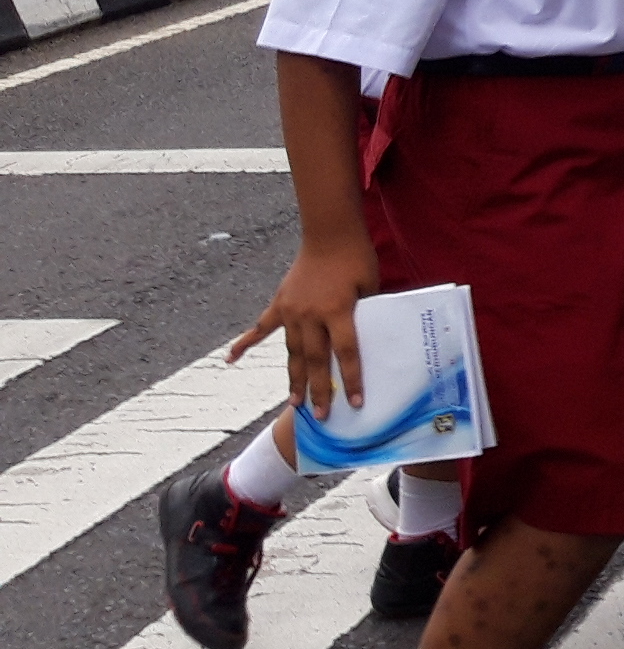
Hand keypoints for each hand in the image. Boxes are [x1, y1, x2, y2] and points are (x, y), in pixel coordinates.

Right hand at [228, 234, 380, 415]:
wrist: (330, 233)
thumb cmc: (356, 258)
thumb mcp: (370, 286)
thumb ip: (365, 313)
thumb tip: (369, 339)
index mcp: (337, 310)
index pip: (346, 352)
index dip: (351, 378)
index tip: (355, 402)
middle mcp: (311, 314)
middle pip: (315, 360)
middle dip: (319, 389)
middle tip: (322, 415)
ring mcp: (291, 310)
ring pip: (291, 352)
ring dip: (294, 378)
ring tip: (295, 403)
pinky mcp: (279, 303)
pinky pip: (261, 328)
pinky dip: (244, 344)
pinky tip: (229, 360)